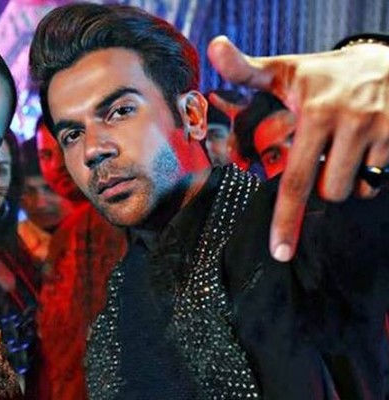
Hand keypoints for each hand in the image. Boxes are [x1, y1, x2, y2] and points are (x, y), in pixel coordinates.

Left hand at [207, 36, 388, 261]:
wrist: (383, 61)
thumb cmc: (323, 75)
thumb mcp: (283, 71)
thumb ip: (245, 69)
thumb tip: (213, 47)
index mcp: (313, 112)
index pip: (296, 179)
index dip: (287, 219)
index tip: (280, 250)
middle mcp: (349, 121)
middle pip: (329, 191)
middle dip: (321, 187)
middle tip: (321, 158)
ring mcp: (381, 130)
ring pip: (356, 189)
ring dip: (346, 180)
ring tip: (342, 150)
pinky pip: (380, 179)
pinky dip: (370, 174)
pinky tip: (365, 149)